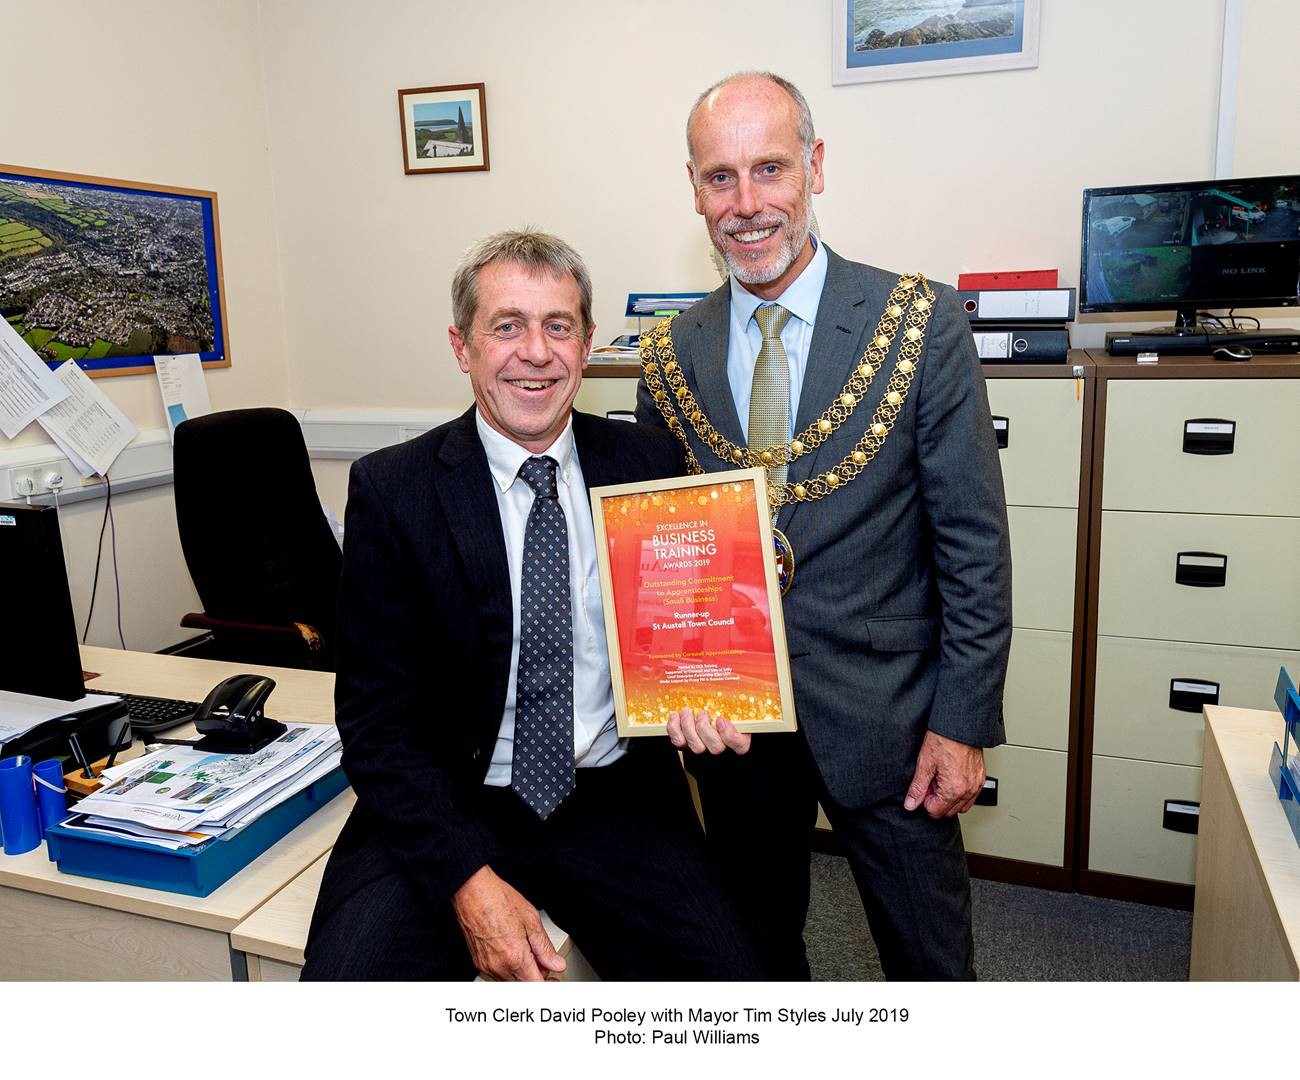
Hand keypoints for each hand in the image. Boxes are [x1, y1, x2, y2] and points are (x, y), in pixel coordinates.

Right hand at [451, 865, 565, 980]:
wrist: (472, 892)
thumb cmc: (498, 900)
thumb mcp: (531, 920)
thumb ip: (545, 948)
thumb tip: (556, 963)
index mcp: (515, 957)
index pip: (536, 985)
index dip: (549, 983)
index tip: (555, 978)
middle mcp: (499, 966)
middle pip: (524, 986)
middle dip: (537, 977)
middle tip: (545, 963)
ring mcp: (486, 966)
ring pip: (511, 982)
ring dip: (523, 974)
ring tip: (529, 953)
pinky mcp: (478, 962)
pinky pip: (498, 975)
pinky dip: (510, 969)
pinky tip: (514, 952)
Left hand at [666, 706, 750, 754]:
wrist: (708, 714)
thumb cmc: (725, 707)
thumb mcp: (735, 703)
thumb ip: (737, 699)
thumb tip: (736, 679)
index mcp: (740, 738)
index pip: (740, 745)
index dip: (730, 735)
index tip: (721, 719)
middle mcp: (722, 746)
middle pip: (716, 748)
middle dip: (705, 729)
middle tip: (702, 713)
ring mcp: (704, 747)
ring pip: (696, 747)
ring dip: (689, 727)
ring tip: (687, 711)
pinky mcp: (687, 744)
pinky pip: (679, 742)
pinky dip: (674, 728)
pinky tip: (675, 716)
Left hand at [903, 731, 984, 817]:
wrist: (960, 725)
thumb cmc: (943, 740)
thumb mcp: (924, 764)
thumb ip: (917, 788)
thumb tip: (910, 804)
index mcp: (953, 789)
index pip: (935, 811)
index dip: (925, 800)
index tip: (924, 786)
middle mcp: (968, 790)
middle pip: (948, 811)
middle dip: (937, 800)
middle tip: (931, 781)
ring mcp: (976, 785)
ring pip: (961, 806)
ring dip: (949, 798)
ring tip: (941, 779)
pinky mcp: (980, 778)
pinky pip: (971, 797)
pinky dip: (960, 793)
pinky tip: (952, 777)